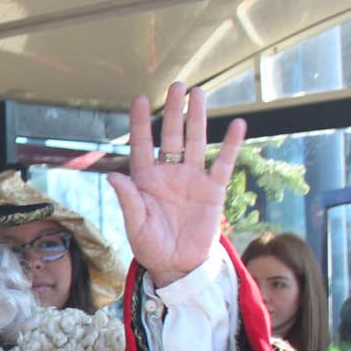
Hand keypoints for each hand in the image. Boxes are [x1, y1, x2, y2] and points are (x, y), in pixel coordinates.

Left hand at [106, 82, 245, 287]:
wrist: (178, 264)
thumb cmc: (151, 246)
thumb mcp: (136, 225)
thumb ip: (128, 200)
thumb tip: (113, 176)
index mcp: (145, 180)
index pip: (141, 145)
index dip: (140, 122)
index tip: (140, 98)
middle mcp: (169, 173)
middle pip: (171, 135)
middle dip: (173, 111)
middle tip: (177, 85)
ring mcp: (192, 179)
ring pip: (195, 142)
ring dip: (197, 119)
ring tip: (199, 94)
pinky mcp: (213, 190)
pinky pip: (223, 163)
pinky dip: (230, 145)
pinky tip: (236, 125)